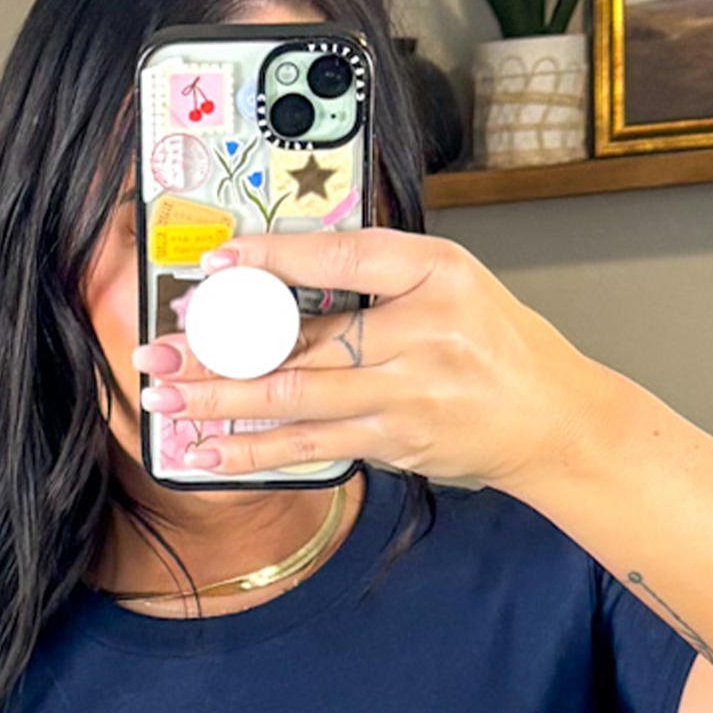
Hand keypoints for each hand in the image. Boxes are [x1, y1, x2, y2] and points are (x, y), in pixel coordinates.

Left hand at [129, 229, 608, 498]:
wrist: (554, 420)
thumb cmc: (498, 345)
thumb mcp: (451, 281)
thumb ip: (377, 274)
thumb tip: (280, 273)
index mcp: (436, 274)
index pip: (342, 257)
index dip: (273, 257)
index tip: (216, 260)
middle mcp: (423, 335)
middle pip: (304, 339)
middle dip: (221, 349)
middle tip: (158, 351)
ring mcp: (407, 398)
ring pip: (299, 400)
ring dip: (223, 405)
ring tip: (167, 404)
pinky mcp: (395, 444)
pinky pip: (315, 447)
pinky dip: (259, 451)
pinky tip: (213, 454)